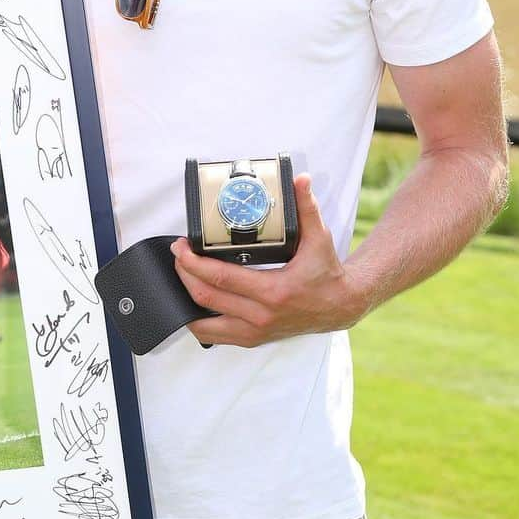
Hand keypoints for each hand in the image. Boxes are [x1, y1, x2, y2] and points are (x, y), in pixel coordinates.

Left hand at [172, 174, 368, 347]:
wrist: (341, 306)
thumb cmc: (326, 272)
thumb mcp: (319, 238)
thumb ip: (307, 208)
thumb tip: (301, 179)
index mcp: (273, 291)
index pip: (220, 278)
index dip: (194, 262)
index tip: (181, 247)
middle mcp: (261, 316)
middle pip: (206, 298)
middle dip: (184, 274)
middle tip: (177, 254)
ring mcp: (256, 332)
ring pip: (205, 325)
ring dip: (186, 301)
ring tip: (180, 276)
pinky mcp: (253, 339)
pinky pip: (215, 336)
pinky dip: (198, 322)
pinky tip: (192, 302)